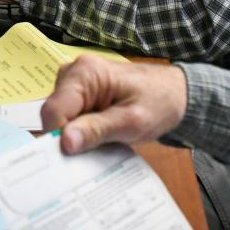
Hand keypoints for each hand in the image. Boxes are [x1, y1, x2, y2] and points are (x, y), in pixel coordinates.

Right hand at [41, 55, 187, 154]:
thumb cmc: (159, 103)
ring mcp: (75, 81)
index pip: (53, 110)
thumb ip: (97, 130)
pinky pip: (69, 115)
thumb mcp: (131, 121)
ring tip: (101, 139)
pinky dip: (80, 128)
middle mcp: (74, 71)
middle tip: (94, 148)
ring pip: (59, 116)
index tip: (74, 157)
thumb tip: (64, 142)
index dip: (59, 137)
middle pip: (53, 113)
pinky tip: (98, 134)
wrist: (176, 94)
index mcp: (85, 73)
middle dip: (68, 135)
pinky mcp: (80, 91)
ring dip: (75, 132)